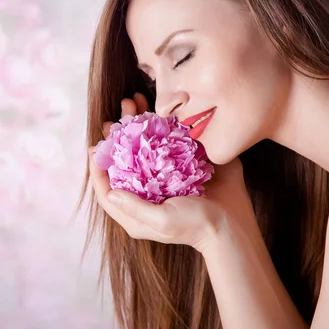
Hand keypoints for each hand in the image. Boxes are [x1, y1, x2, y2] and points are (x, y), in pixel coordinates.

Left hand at [88, 93, 258, 253]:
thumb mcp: (163, 221)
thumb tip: (110, 193)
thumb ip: (136, 207)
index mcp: (135, 210)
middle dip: (116, 139)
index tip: (95, 147)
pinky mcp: (180, 164)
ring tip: (132, 102)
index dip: (97, 170)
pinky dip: (159, 124)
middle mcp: (145, 191)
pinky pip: (164, 142)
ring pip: (141, 148)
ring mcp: (162, 176)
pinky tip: (156, 109)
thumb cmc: (196, 226)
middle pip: (122, 164)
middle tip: (113, 119)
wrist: (233, 222)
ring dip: (135, 125)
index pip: (106, 190)